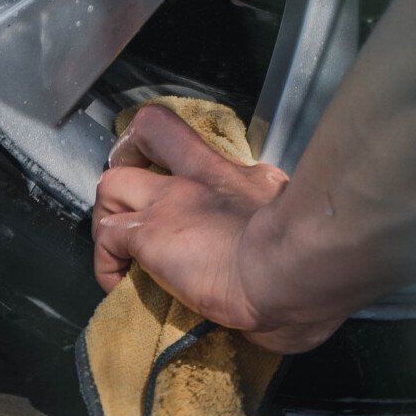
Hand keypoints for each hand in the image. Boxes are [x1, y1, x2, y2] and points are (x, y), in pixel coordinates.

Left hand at [90, 104, 336, 352]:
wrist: (293, 271)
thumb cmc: (309, 265)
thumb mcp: (294, 229)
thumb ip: (276, 228)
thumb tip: (279, 258)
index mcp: (242, 179)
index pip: (203, 144)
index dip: (175, 152)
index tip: (170, 177)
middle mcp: (204, 178)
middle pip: (149, 129)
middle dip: (129, 155)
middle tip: (129, 196)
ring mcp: (172, 201)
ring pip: (112, 183)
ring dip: (110, 217)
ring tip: (121, 253)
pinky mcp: (151, 233)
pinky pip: (107, 238)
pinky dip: (106, 263)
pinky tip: (120, 285)